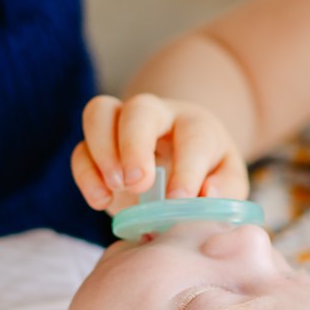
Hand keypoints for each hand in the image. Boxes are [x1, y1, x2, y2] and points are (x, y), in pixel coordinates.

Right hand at [71, 93, 248, 209]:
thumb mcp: (228, 184)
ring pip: (98, 113)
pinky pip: (80, 150)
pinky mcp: (97, 148)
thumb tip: (206, 193)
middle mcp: (158, 117)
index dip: (187, 168)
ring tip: (116, 188)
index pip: (194, 136)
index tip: (179, 199)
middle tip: (138, 184)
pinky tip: (101, 201)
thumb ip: (226, 191)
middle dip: (135, 145)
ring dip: (103, 151)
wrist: (182, 167)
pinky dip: (85, 175)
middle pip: (140, 109)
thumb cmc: (208, 176)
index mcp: (197, 125)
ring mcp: (121, 127)